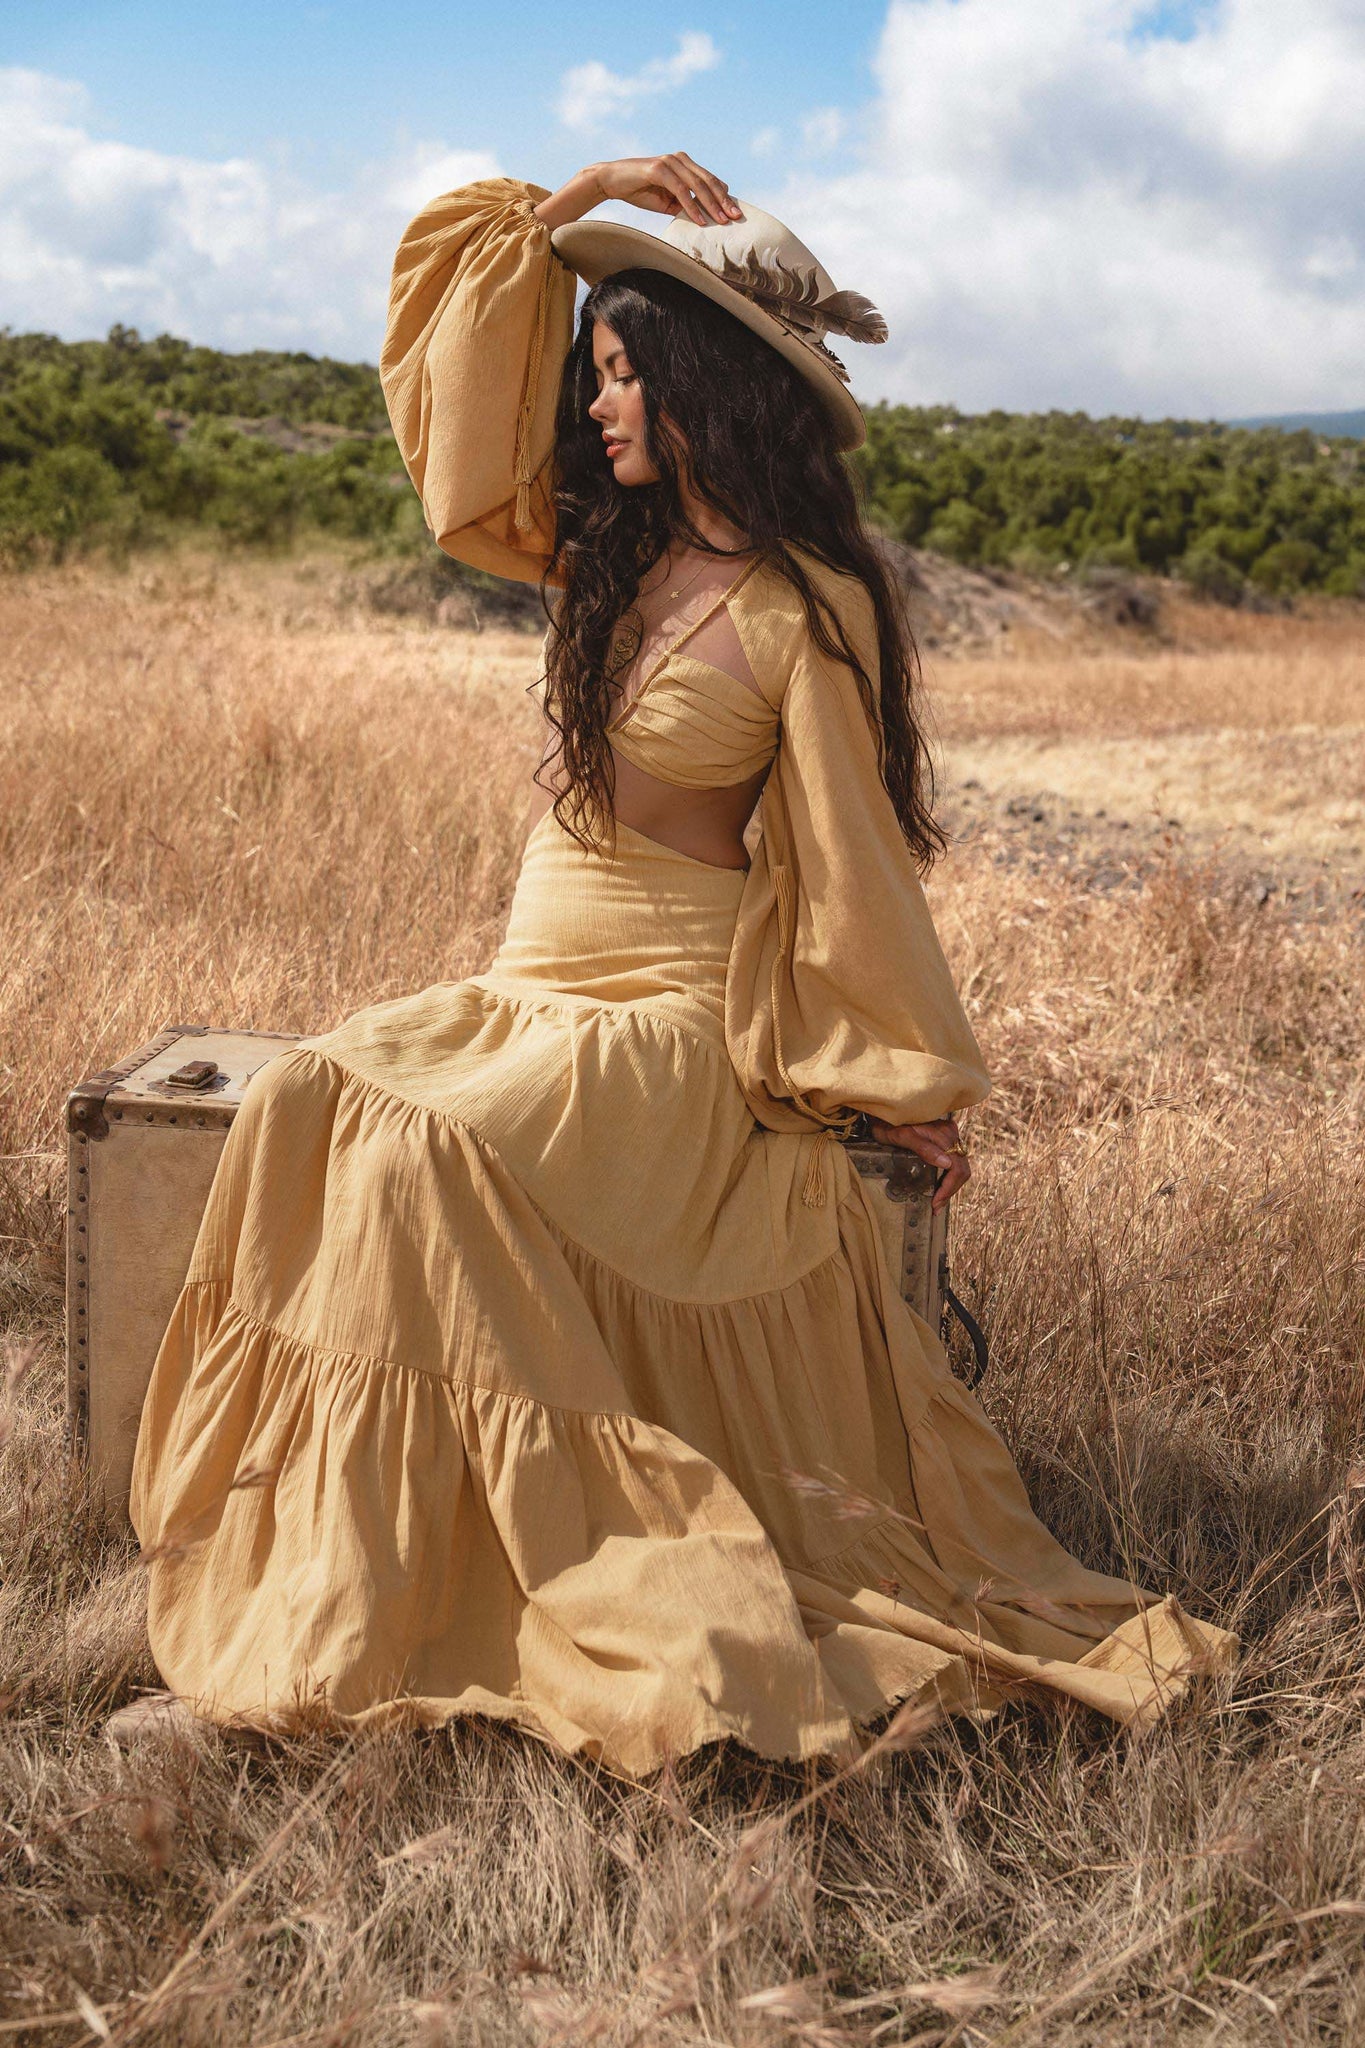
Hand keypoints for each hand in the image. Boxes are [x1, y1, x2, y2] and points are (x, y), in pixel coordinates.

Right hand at [534, 154, 741, 230]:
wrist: (612, 181)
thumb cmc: (640, 191)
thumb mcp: (667, 201)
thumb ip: (685, 204)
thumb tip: (704, 218)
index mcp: (684, 164)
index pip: (710, 180)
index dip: (724, 196)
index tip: (736, 213)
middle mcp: (680, 159)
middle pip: (708, 181)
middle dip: (723, 200)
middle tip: (736, 217)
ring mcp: (670, 162)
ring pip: (697, 185)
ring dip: (711, 205)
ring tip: (722, 221)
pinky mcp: (659, 169)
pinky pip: (680, 190)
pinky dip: (691, 206)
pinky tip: (700, 219)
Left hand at [866, 1116, 970, 1213]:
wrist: (883, 1109)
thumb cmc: (888, 1123)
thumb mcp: (901, 1137)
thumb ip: (925, 1149)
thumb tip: (947, 1164)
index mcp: (943, 1134)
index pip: (957, 1167)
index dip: (948, 1188)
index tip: (936, 1203)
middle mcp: (951, 1133)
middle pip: (962, 1168)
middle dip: (950, 1191)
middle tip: (936, 1207)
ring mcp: (949, 1135)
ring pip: (960, 1166)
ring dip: (951, 1186)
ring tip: (937, 1202)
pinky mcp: (944, 1138)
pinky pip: (954, 1160)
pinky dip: (949, 1176)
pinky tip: (939, 1187)